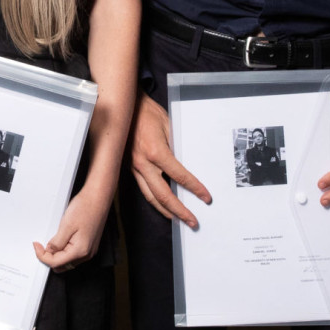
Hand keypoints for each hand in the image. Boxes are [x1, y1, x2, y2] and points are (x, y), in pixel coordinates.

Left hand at [35, 186, 112, 271]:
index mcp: (80, 251)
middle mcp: (86, 254)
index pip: (55, 263)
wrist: (98, 198)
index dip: (42, 256)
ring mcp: (89, 251)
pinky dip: (65, 250)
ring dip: (58, 255)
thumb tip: (49, 251)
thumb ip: (56, 242)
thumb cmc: (85, 208)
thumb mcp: (66, 225)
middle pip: (62, 266)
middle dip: (50, 257)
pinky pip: (74, 254)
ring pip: (68, 261)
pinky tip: (62, 239)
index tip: (36, 246)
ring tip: (53, 240)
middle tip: (42, 245)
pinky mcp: (89, 246)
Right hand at [128, 93, 209, 229]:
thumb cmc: (148, 113)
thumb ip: (177, 146)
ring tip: (178, 220)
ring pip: (150, 197)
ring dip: (166, 211)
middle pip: (163, 195)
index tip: (206, 198)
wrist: (124, 108)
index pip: (179, 177)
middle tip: (193, 222)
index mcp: (155, 152)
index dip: (194, 188)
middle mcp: (143, 164)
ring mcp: (134, 168)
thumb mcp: (169, 125)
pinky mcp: (130, 168)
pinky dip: (154, 200)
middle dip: (179, 211)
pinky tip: (163, 206)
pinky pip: (143, 189)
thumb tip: (189, 165)